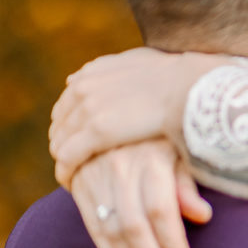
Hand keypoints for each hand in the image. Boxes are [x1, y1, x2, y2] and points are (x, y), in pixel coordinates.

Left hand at [49, 47, 227, 186]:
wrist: (188, 87)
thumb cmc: (174, 79)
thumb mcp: (140, 63)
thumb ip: (116, 69)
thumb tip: (104, 74)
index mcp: (91, 74)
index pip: (66, 104)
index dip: (70, 125)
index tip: (78, 141)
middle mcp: (82, 89)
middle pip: (59, 124)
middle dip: (64, 143)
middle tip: (76, 164)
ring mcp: (87, 111)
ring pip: (59, 142)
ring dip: (64, 161)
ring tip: (75, 177)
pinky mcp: (96, 133)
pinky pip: (67, 158)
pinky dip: (66, 172)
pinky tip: (71, 184)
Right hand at [69, 138, 213, 247]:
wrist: (113, 108)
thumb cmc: (160, 134)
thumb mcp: (179, 149)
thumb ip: (187, 184)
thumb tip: (203, 216)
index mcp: (150, 157)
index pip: (161, 210)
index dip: (172, 242)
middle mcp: (121, 167)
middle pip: (135, 225)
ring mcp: (96, 176)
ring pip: (113, 230)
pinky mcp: (80, 185)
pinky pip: (93, 227)